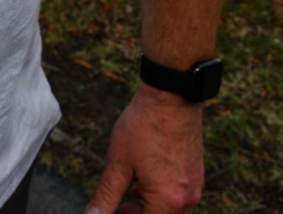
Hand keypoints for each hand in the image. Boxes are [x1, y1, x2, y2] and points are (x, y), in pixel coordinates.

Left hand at [85, 83, 205, 213]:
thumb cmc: (143, 128)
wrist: (170, 98)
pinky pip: (176, 194)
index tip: (111, 210)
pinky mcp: (195, 174)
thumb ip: (106, 196)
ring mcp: (195, 187)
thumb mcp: (118, 164)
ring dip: (145, 205)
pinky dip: (157, 193)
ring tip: (125, 191)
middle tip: (115, 204)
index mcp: (169, 202)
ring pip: (167, 208)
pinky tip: (140, 179)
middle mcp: (188, 199)